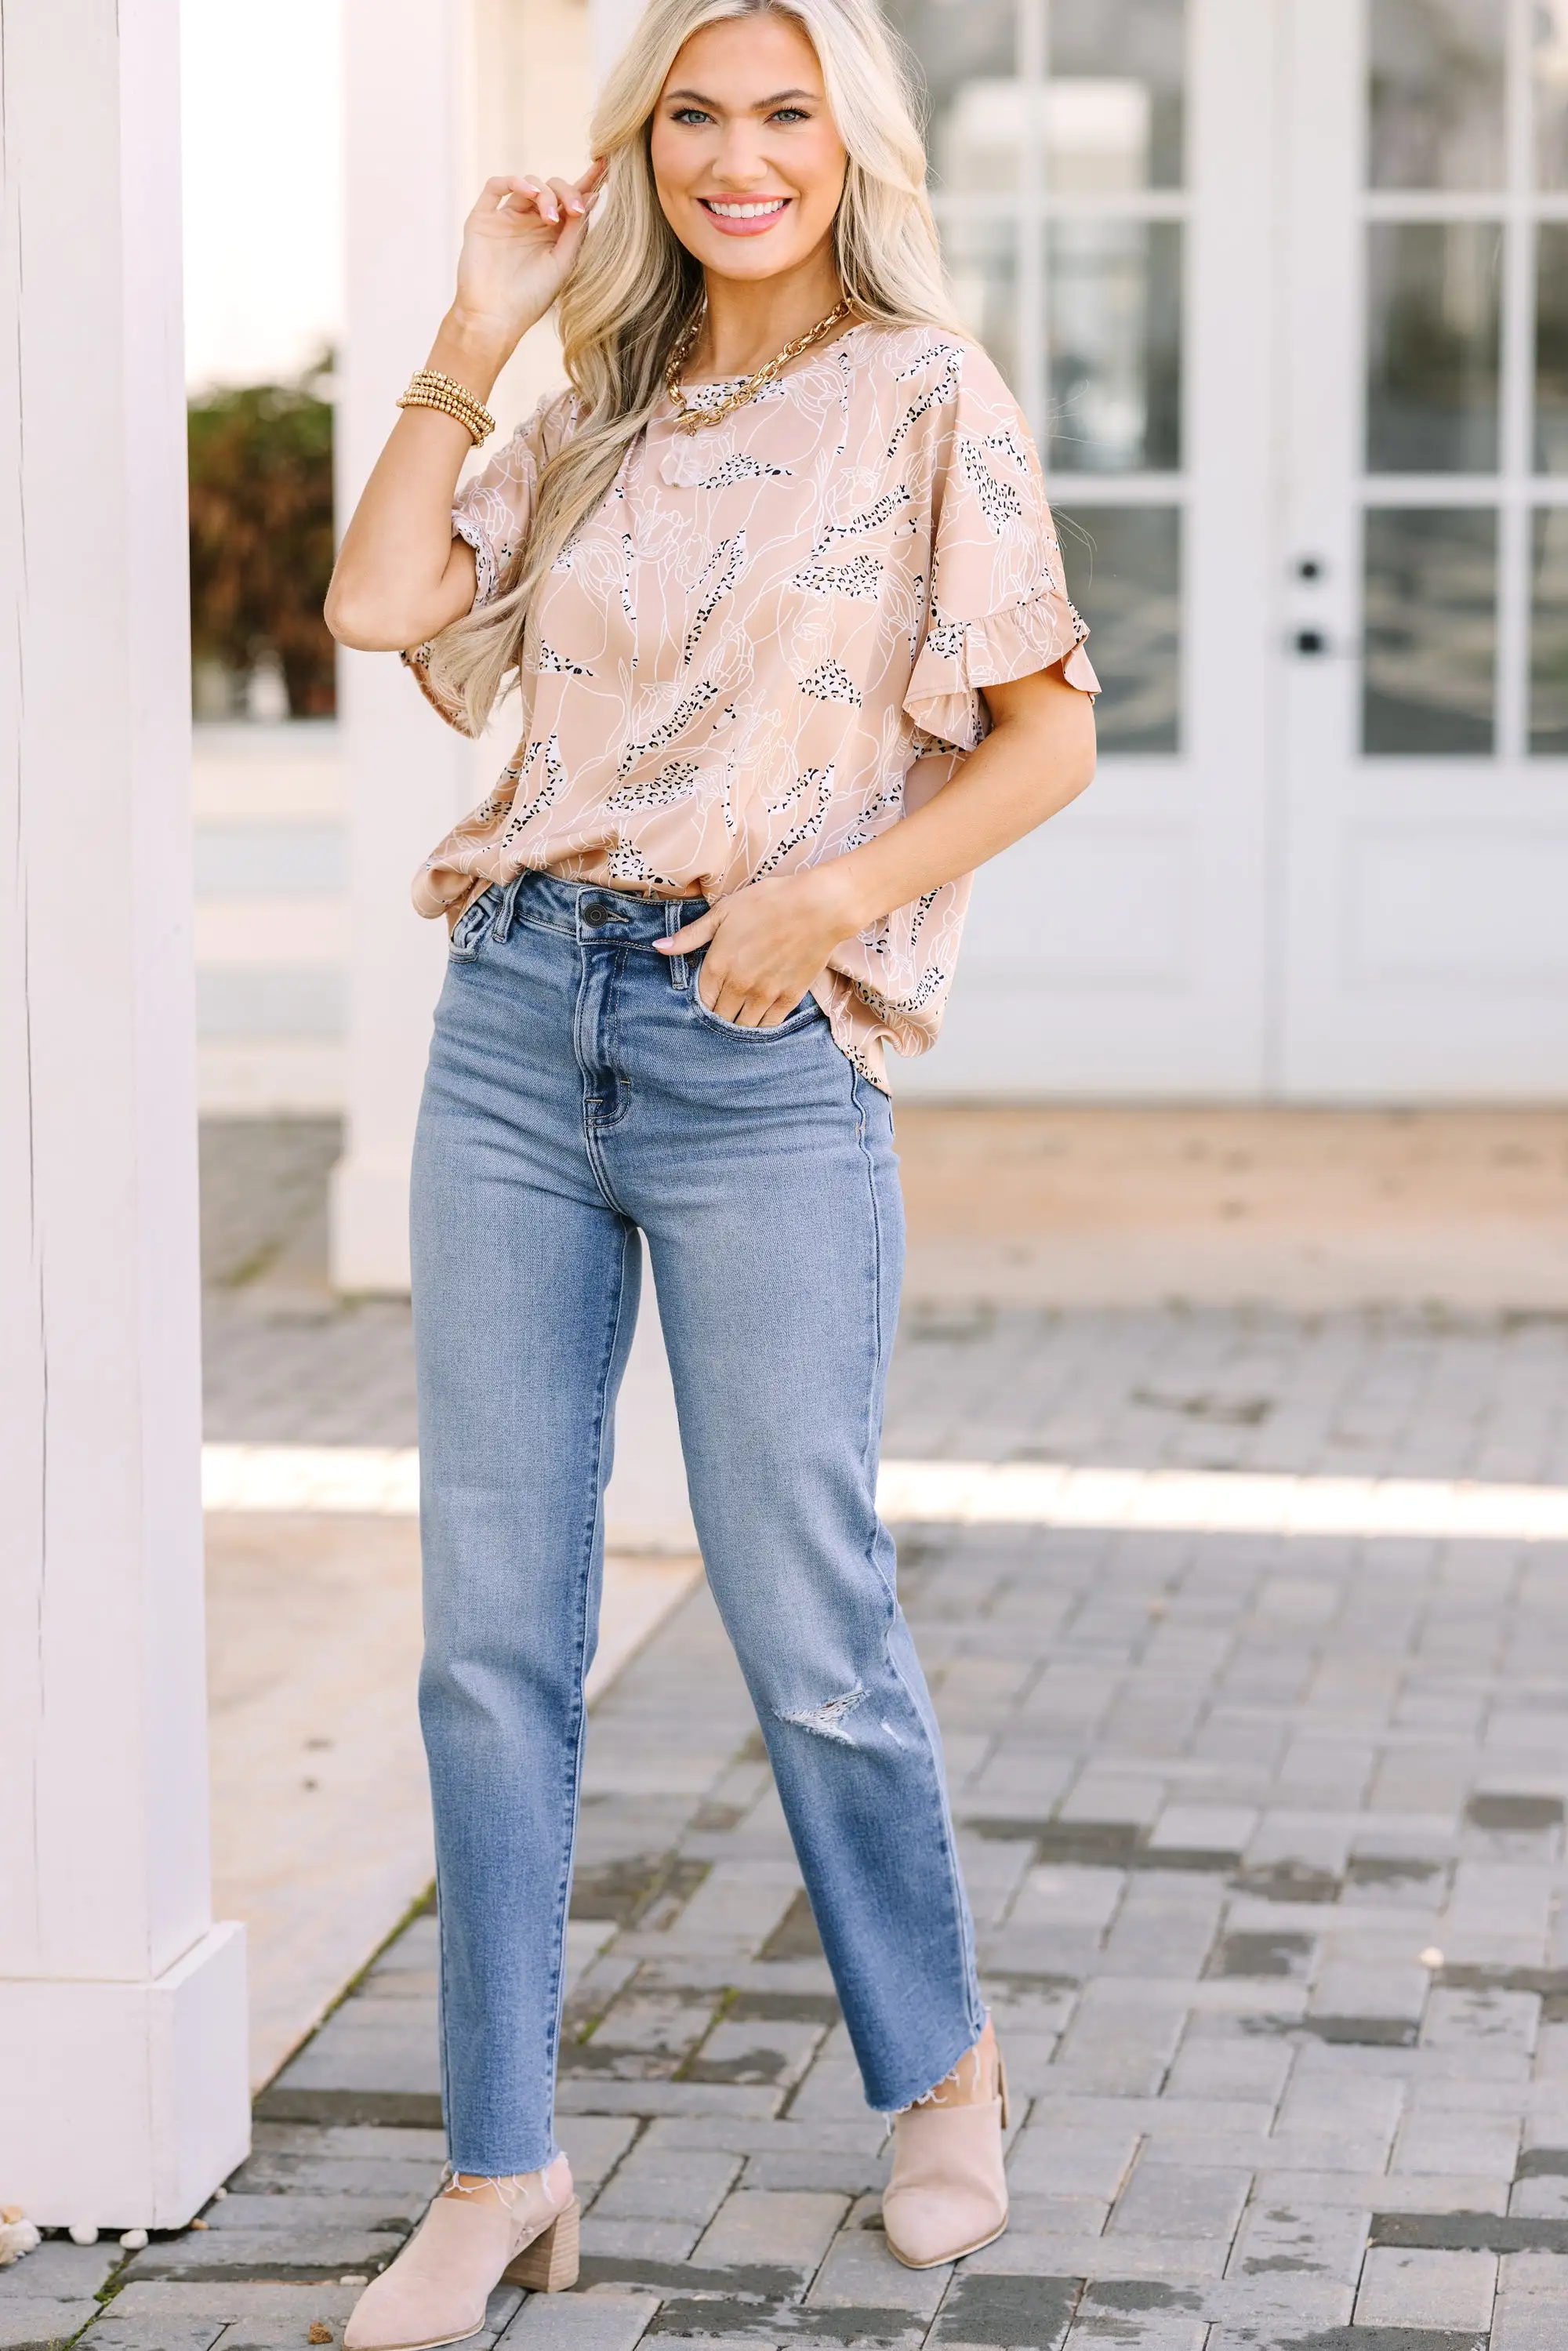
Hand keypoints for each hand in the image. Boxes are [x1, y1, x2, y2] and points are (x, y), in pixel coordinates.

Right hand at [449, 164, 604, 358]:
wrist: (494, 319)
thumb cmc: (530, 299)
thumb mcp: (562, 263)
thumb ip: (575, 231)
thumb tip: (593, 196)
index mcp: (552, 234)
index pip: (570, 200)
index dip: (587, 181)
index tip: (606, 165)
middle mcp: (530, 222)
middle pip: (552, 188)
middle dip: (566, 192)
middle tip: (575, 211)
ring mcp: (506, 218)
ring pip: (528, 184)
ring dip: (544, 193)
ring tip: (550, 217)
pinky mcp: (483, 218)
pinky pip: (497, 186)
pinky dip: (515, 182)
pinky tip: (530, 193)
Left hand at [655, 867, 864, 1025]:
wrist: (818, 906)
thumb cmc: (768, 902)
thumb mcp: (723, 911)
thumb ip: (690, 935)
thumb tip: (658, 948)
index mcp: (718, 964)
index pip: (700, 999)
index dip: (701, 1000)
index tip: (706, 996)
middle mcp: (738, 985)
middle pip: (720, 1016)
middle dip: (718, 1014)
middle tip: (722, 1008)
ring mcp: (765, 995)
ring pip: (743, 1025)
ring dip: (738, 1023)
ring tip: (738, 1016)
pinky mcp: (789, 998)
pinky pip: (769, 1025)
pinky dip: (762, 1025)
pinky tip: (760, 1018)